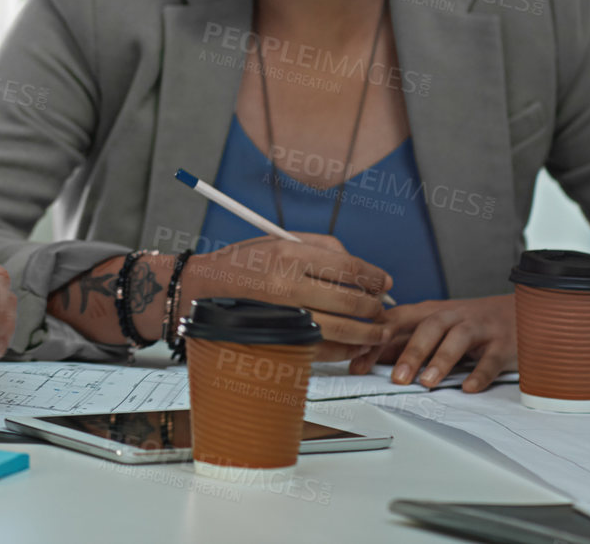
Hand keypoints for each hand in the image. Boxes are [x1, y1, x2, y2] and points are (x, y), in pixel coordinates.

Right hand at [180, 233, 390, 360]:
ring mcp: (284, 316)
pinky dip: (345, 350)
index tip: (384, 282)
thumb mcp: (281, 239)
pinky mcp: (280, 338)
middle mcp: (288, 286)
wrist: (205, 288)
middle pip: (350, 301)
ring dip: (368, 333)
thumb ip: (324, 247)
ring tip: (380, 331)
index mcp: (291, 256)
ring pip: (341, 329)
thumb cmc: (245, 261)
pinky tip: (355, 346)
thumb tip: (363, 269)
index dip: (374, 276)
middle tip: (382, 307)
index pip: (348, 268)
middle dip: (375, 307)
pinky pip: (322, 349)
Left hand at [349, 294, 515, 391]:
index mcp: (430, 311)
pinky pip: (491, 358)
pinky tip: (469, 387)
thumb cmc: (469, 322)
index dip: (377, 340)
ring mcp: (479, 327)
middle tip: (397, 378)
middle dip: (410, 353)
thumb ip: (405, 341)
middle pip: (428, 327)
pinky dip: (480, 374)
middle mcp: (453, 315)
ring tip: (427, 382)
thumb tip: (368, 356)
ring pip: (457, 338)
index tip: (358, 362)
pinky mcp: (503, 343)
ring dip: (441, 360)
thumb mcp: (435, 327)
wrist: (520, 310)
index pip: (398, 321)